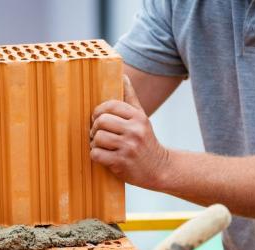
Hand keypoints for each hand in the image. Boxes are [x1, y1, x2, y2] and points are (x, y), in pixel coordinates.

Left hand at [90, 75, 167, 189]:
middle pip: (101, 121)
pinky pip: (96, 154)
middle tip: (97, 134)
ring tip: (101, 146)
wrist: (159, 168)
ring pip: (98, 138)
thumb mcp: (142, 118)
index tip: (98, 119)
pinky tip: (103, 156)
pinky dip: (95, 155)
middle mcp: (135, 131)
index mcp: (138, 117)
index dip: (99, 112)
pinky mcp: (121, 163)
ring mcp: (128, 147)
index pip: (110, 106)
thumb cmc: (146, 141)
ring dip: (94, 143)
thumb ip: (130, 98)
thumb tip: (123, 75)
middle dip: (95, 128)